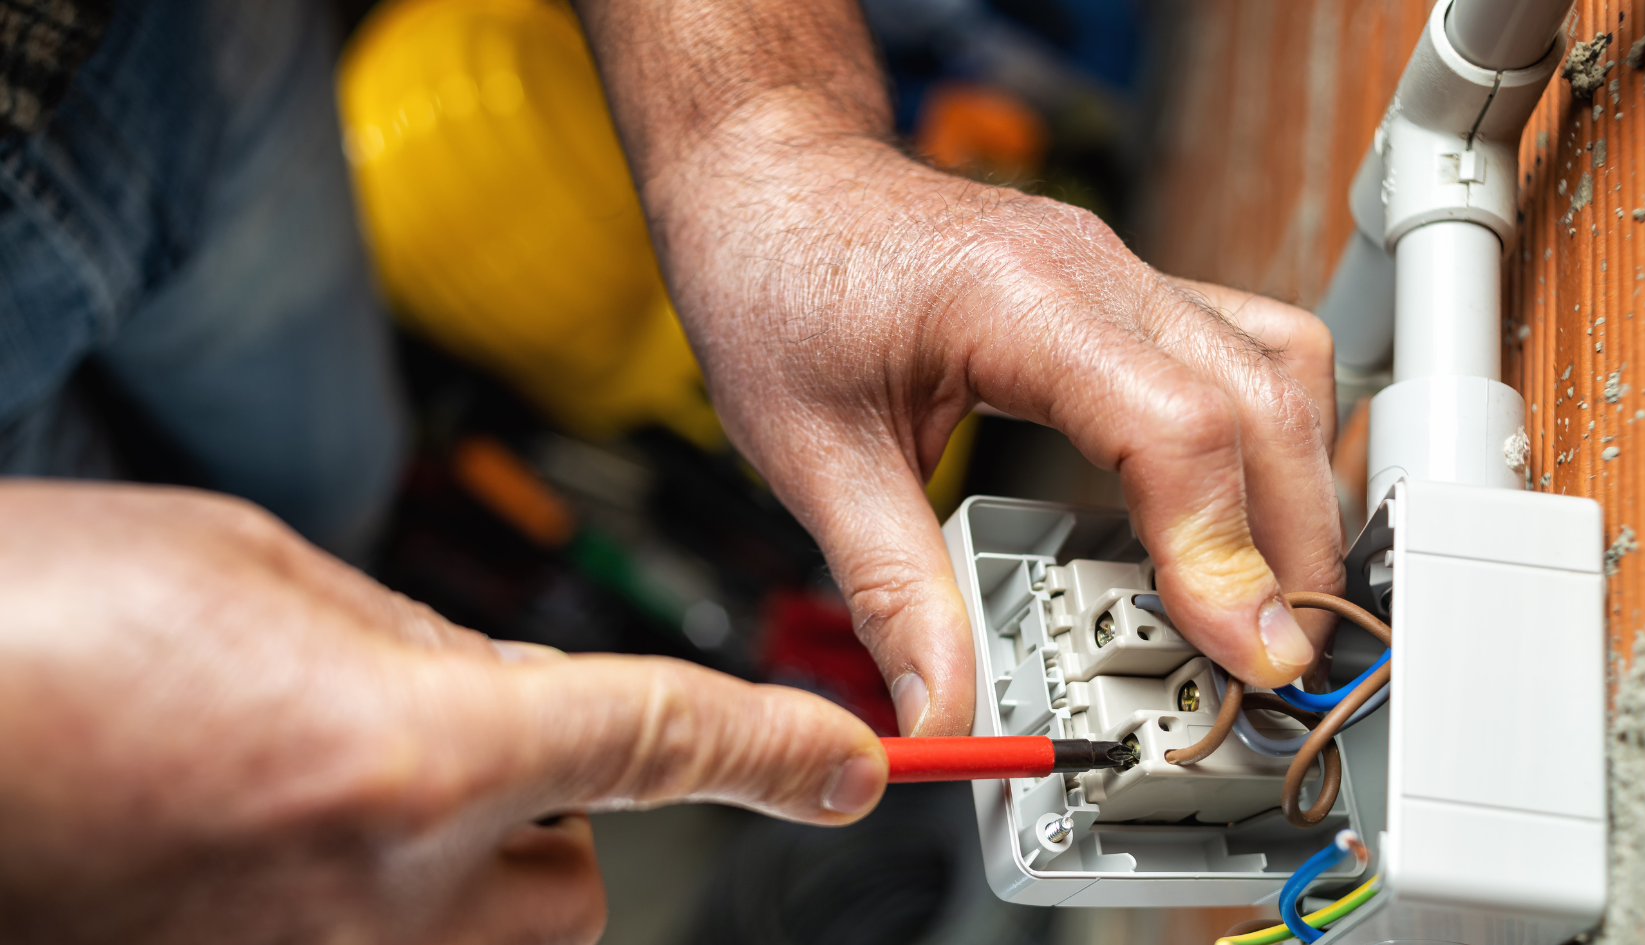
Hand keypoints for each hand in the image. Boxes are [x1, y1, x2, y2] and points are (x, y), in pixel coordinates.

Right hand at [0, 482, 885, 943]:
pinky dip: (374, 895)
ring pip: (489, 932)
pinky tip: (274, 824)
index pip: (652, 740)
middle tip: (454, 738)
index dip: (769, 749)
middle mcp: (381, 893)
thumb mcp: (260, 567)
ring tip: (338, 781)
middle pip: (575, 884)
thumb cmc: (39, 617)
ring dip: (467, 863)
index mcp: (410, 751)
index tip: (851, 768)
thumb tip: (505, 688)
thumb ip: (416, 641)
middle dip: (553, 813)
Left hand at [576, 0, 1343, 735]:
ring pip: (1277, 368)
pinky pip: (1243, 351)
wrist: (772, 180)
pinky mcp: (1123, 290)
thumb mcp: (810, 454)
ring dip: (1295, 487)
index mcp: (1016, 301)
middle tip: (1273, 660)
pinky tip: (1233, 512)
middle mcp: (1094, 270)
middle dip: (1289, 543)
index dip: (1225, 551)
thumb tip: (944, 713)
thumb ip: (893, 592)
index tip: (1245, 653)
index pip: (1175, 425)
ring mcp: (1120, 270)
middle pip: (1261, 400)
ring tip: (1265, 600)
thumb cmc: (775, 277)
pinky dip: (1263, 440)